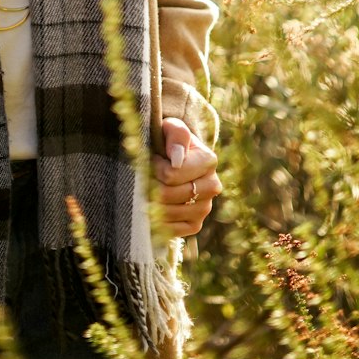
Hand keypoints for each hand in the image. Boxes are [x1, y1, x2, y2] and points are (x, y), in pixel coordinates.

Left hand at [151, 117, 220, 237]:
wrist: (175, 159)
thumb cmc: (170, 140)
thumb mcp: (171, 128)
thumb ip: (175, 135)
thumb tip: (176, 159)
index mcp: (209, 161)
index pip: (170, 174)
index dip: (154, 167)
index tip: (152, 159)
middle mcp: (212, 186)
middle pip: (168, 195)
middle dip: (150, 185)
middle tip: (146, 176)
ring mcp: (205, 208)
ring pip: (168, 213)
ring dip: (151, 202)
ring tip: (149, 188)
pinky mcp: (196, 225)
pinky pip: (172, 230)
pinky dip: (157, 221)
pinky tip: (154, 207)